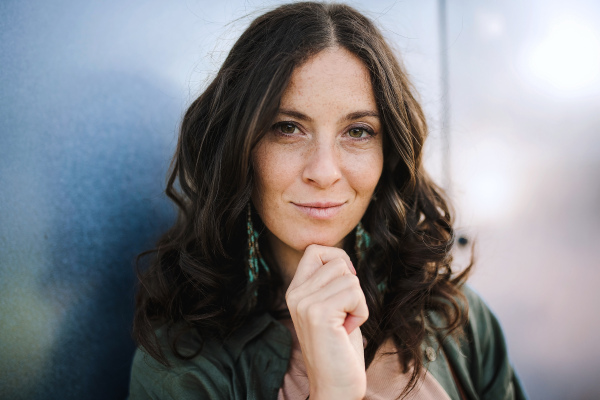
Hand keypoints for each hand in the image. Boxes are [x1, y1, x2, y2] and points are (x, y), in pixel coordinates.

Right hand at [285, 244, 368, 399]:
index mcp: (295, 291)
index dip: (338, 259)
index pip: (315, 250)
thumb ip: (330, 283)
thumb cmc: (340, 348)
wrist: (336, 387)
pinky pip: (354, 292)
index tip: (346, 285)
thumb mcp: (332, 308)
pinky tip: (348, 330)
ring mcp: (304, 303)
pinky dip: (361, 312)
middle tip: (344, 315)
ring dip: (358, 302)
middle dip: (352, 287)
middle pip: (337, 261)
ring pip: (349, 277)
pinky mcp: (318, 313)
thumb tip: (344, 260)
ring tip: (345, 325)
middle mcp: (295, 294)